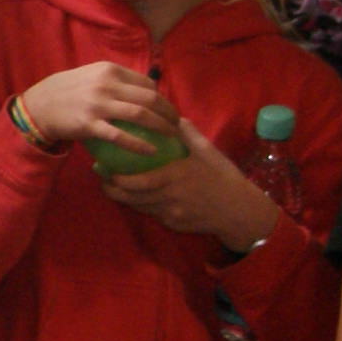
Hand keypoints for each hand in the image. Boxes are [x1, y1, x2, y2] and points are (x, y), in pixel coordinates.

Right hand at [15, 60, 174, 149]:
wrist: (37, 106)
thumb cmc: (65, 92)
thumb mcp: (90, 77)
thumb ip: (113, 81)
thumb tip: (141, 91)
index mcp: (109, 70)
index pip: (146, 83)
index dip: (162, 98)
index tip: (167, 110)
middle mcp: (106, 84)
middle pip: (149, 98)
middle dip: (169, 112)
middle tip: (176, 125)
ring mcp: (97, 104)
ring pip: (140, 114)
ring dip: (161, 127)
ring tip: (171, 137)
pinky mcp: (89, 124)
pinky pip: (120, 136)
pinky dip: (139, 144)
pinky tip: (151, 151)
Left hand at [94, 119, 283, 250]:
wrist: (238, 210)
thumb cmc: (222, 176)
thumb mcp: (208, 152)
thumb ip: (187, 134)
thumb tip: (171, 115)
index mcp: (177, 177)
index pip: (140, 182)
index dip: (118, 179)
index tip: (105, 168)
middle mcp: (171, 197)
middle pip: (132, 198)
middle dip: (112, 189)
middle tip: (102, 178)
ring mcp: (171, 213)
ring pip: (138, 207)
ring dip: (123, 197)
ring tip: (111, 185)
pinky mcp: (172, 224)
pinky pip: (151, 214)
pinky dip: (141, 205)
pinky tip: (134, 195)